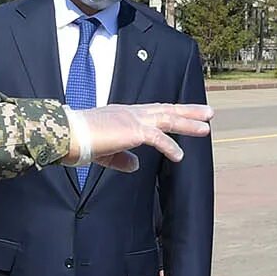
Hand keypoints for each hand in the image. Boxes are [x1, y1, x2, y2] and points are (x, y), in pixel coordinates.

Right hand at [81, 102, 213, 172]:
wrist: (68, 135)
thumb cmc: (79, 142)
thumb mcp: (105, 153)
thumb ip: (122, 159)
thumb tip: (136, 166)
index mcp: (123, 115)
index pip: (153, 111)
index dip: (171, 112)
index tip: (186, 113)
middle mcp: (131, 113)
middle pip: (166, 109)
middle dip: (189, 111)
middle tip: (208, 113)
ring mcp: (132, 119)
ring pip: (168, 118)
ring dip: (189, 123)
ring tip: (206, 128)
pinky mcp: (132, 130)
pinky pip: (157, 138)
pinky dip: (170, 147)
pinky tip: (179, 156)